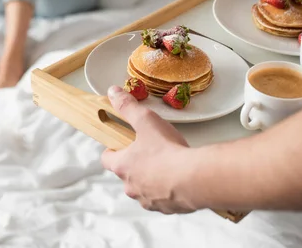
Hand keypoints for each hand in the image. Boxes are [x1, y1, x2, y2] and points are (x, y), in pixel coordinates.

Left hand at [101, 86, 192, 213]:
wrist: (194, 179)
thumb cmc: (166, 150)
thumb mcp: (145, 120)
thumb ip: (128, 106)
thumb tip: (112, 92)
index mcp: (122, 166)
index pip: (107, 159)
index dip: (113, 149)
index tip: (121, 141)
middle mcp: (131, 187)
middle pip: (126, 173)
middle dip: (136, 162)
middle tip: (150, 149)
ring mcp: (148, 200)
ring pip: (144, 187)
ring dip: (152, 177)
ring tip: (168, 162)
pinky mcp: (166, 209)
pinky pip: (162, 198)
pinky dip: (167, 189)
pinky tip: (179, 177)